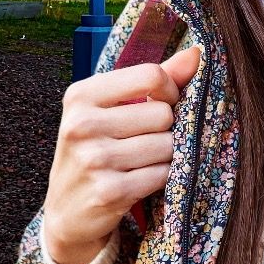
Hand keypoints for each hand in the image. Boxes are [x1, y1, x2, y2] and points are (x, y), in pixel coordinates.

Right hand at [42, 44, 201, 263]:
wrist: (66, 211)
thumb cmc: (95, 149)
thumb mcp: (111, 110)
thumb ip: (152, 80)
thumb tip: (197, 53)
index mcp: (81, 95)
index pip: (150, 75)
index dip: (170, 89)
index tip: (165, 102)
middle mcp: (82, 125)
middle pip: (163, 113)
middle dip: (166, 129)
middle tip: (146, 140)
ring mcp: (94, 160)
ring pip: (167, 145)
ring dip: (165, 155)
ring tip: (143, 161)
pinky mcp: (109, 192)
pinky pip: (162, 175)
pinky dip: (161, 178)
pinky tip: (141, 181)